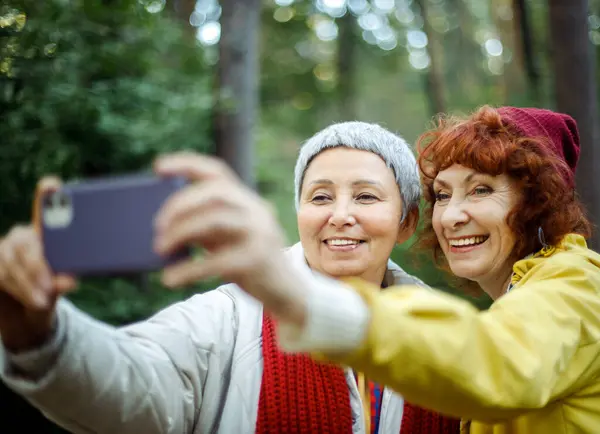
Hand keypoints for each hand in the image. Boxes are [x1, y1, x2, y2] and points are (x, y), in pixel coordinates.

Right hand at [0, 177, 76, 352]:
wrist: (26, 318)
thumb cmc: (47, 296)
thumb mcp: (59, 290)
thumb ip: (62, 283)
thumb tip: (68, 280)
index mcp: (46, 236)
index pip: (45, 209)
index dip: (46, 195)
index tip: (52, 184)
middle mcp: (22, 236)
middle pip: (25, 242)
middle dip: (37, 267)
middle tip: (49, 289)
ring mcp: (3, 248)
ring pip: (9, 260)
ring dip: (25, 283)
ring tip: (40, 301)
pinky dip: (13, 287)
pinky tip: (27, 299)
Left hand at [153, 152, 306, 324]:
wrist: (285, 292)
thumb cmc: (247, 262)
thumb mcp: (225, 238)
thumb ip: (203, 225)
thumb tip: (163, 225)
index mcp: (246, 201)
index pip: (217, 172)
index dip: (187, 164)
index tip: (157, 167)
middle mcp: (257, 210)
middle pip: (215, 192)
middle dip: (180, 205)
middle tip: (157, 226)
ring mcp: (260, 233)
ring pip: (214, 220)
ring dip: (180, 233)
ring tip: (160, 249)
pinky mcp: (258, 259)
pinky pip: (217, 260)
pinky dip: (188, 270)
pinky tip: (170, 279)